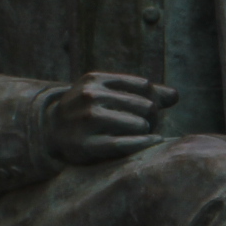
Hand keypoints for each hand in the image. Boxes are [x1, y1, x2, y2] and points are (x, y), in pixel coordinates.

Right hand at [45, 73, 177, 165]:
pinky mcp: (87, 146)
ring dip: (147, 131)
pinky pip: (126, 145)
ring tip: (143, 134)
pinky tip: (154, 141)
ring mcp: (87, 121)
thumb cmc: (87, 109)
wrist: (51, 131)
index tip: (150, 109)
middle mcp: (90, 97)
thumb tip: (175, 96)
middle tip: (148, 125)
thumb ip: (140, 92)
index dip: (153, 98)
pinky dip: (144, 143)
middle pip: (145, 105)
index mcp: (95, 80)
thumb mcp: (106, 92)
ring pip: (138, 124)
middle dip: (152, 117)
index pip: (144, 86)